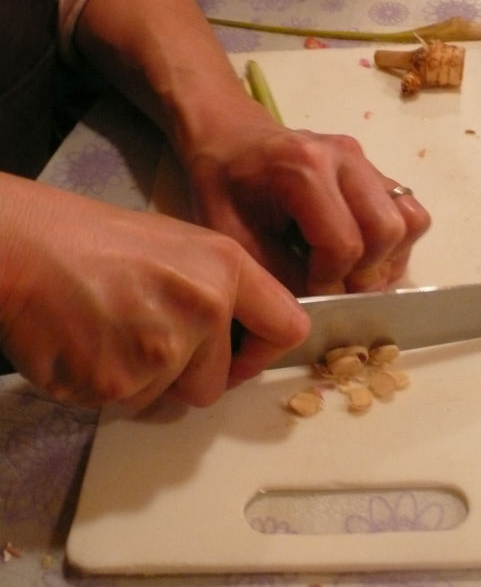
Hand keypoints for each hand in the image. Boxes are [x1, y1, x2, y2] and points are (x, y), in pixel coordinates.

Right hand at [0, 176, 308, 408]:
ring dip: (142, 382)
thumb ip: (219, 288)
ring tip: (111, 331)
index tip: (243, 355)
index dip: (265, 351)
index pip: (288, 328)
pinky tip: (88, 345)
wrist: (27, 247)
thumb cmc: (95, 240)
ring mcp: (163, 350)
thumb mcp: (179, 244)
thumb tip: (238, 333)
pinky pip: (124, 407)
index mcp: (226, 268)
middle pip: (216, 384)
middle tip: (147, 338)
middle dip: (186, 375)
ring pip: (167, 400)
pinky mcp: (118, 383)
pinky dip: (106, 387)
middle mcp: (205, 308)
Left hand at [186, 126, 430, 296]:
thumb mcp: (230, 234)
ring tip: (352, 273)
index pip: (345, 244)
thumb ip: (273, 274)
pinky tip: (363, 256)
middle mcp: (345, 157)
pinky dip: (395, 243)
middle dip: (365, 273)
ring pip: (409, 220)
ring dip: (387, 259)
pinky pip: (409, 212)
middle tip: (334, 288)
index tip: (307, 298)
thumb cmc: (223, 184)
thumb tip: (313, 312)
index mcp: (304, 167)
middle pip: (387, 230)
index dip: (330, 283)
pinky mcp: (375, 169)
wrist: (230, 136)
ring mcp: (365, 160)